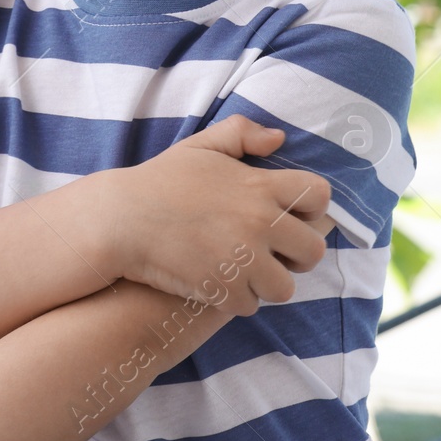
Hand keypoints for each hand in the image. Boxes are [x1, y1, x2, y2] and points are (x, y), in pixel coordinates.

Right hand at [97, 114, 332, 317]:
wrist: (121, 219)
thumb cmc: (160, 181)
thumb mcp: (201, 147)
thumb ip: (242, 134)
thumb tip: (278, 140)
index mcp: (260, 187)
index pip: (319, 197)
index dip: (313, 209)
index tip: (295, 216)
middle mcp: (259, 223)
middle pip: (313, 251)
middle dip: (297, 256)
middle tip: (275, 255)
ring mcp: (243, 259)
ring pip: (284, 287)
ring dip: (267, 283)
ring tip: (246, 274)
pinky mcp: (222, 289)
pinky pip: (250, 306)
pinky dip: (237, 300)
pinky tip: (221, 286)